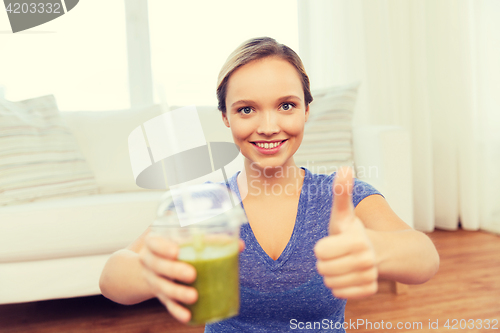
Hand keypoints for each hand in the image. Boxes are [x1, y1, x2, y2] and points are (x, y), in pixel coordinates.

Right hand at [139, 234, 244, 323]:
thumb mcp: (185, 239)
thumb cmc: (177, 247)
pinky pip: (168, 305)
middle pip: (158, 266)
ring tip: (194, 296)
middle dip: (175, 270)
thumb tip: (240, 245)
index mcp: (154, 244)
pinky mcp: (160, 296)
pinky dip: (177, 311)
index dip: (163, 247)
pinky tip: (188, 316)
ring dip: (178, 293)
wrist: (152, 266)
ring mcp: (154, 280)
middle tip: (192, 274)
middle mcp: (150, 262)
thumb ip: (210, 239)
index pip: (153, 242)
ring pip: (163, 287)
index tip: (177, 251)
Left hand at [314, 166, 377, 298]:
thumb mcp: (344, 213)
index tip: (332, 241)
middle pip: (323, 269)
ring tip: (342, 264)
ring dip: (331, 274)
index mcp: (357, 241)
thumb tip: (344, 167)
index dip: (321, 247)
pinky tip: (348, 275)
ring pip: (330, 283)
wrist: (377, 252)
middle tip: (337, 254)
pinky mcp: (369, 291)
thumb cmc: (352, 231)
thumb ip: (341, 193)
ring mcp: (369, 277)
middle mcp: (367, 260)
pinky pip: (340, 293)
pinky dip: (340, 286)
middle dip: (325, 262)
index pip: (320, 252)